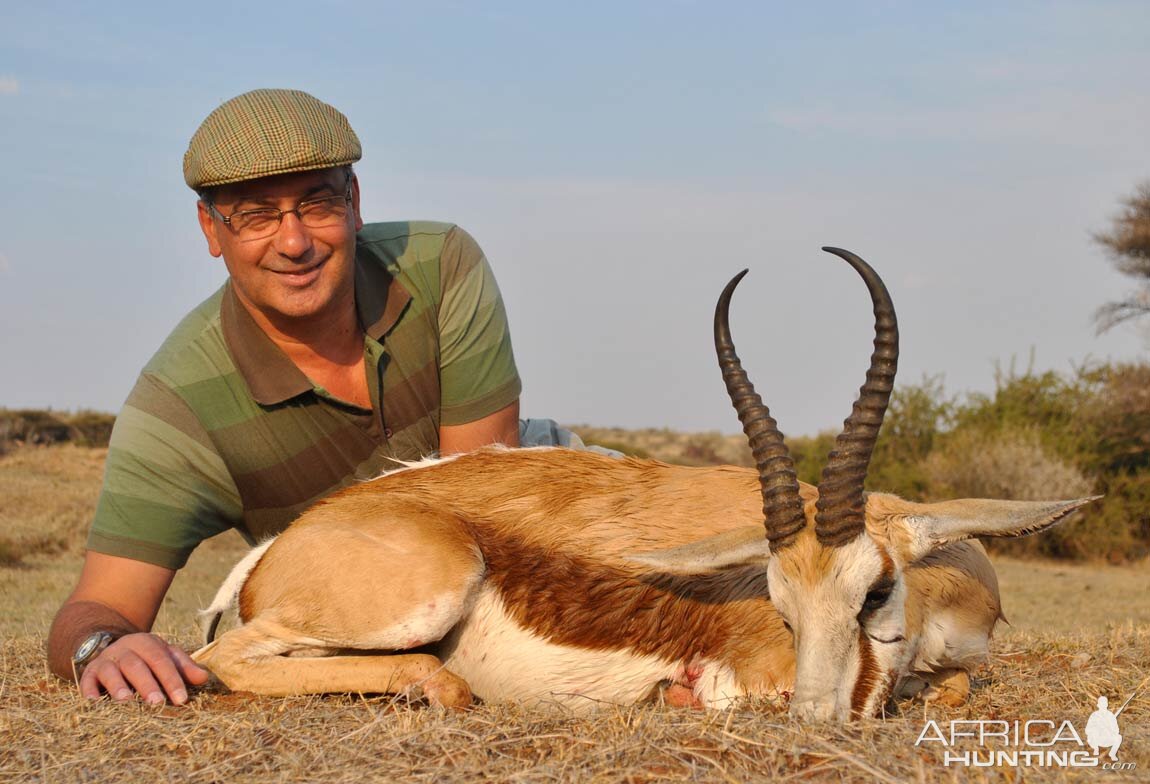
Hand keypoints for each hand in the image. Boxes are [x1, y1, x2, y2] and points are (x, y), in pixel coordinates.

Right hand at [78, 632, 209, 705]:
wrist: (114, 648)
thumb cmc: (147, 658)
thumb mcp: (165, 657)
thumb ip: (183, 667)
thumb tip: (204, 678)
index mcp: (147, 643)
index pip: (161, 660)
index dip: (172, 680)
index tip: (181, 700)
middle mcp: (125, 649)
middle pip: (136, 665)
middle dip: (147, 685)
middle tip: (157, 704)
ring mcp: (105, 661)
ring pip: (111, 671)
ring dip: (118, 686)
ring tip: (126, 702)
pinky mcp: (89, 673)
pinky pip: (86, 681)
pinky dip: (89, 692)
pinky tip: (94, 703)